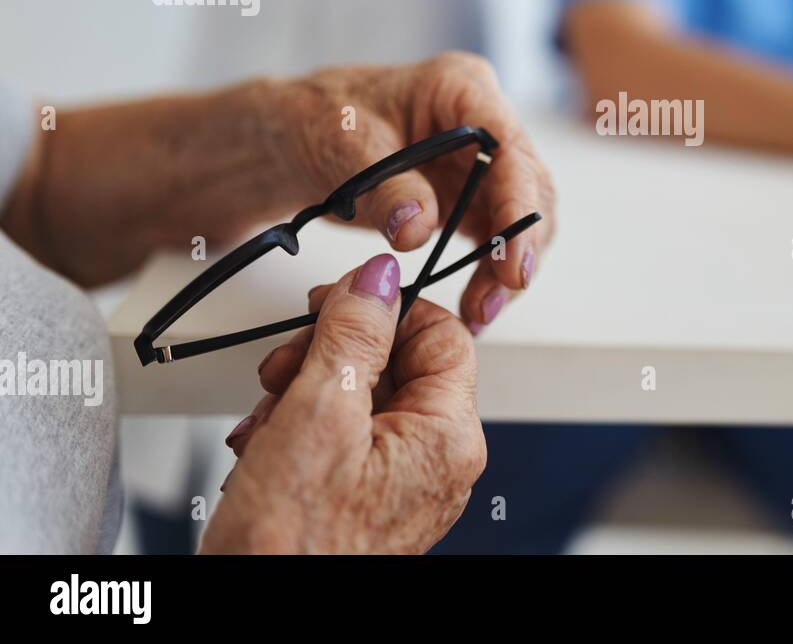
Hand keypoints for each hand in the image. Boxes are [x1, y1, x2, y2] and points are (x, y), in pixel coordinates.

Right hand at [203, 254, 484, 553]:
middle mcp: (437, 462)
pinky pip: (343, 441)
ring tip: (264, 417)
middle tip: (283, 365)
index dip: (388, 308)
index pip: (443, 335)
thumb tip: (381, 277)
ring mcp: (402, 485)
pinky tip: (262, 446)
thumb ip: (355, 333)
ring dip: (304, 392)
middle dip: (332, 354)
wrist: (252, 623)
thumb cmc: (287, 544)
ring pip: (362, 399)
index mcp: (448, 436)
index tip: (336, 301)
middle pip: (398, 364)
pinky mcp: (364, 503)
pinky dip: (300, 430)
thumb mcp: (317, 410)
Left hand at [264, 52, 555, 331]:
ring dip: (508, 268)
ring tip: (479, 312)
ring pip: (522, 218)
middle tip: (491, 301)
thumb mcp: (342, 145)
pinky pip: (497, 236)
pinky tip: (476, 306)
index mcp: (461, 89)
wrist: (299, 135)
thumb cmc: (319, 119)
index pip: (509, 149)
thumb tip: (417, 228)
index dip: (518, 206)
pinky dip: (491, 272)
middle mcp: (485, 123)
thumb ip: (384, 186)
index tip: (510, 261)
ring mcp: (482, 161)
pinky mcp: (472, 195)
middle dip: (518, 248)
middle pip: (530, 187)